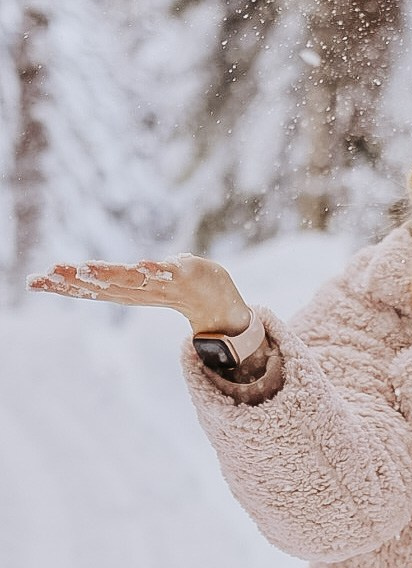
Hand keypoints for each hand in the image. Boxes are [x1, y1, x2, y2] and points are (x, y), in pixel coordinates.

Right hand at [26, 255, 250, 336]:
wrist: (221, 303)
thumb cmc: (180, 288)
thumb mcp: (144, 281)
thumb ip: (119, 279)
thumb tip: (87, 275)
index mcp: (129, 292)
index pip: (91, 288)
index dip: (63, 285)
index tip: (35, 281)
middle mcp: (142, 291)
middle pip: (104, 285)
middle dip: (75, 280)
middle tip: (47, 275)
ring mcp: (165, 285)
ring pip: (132, 280)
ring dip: (109, 275)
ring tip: (85, 268)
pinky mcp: (188, 276)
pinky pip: (171, 273)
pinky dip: (157, 270)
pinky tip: (141, 265)